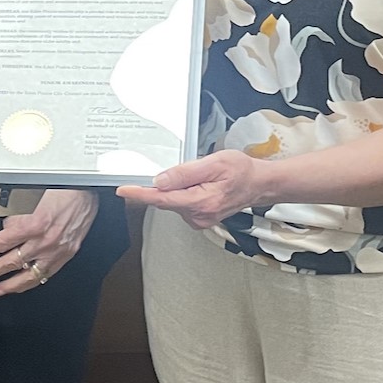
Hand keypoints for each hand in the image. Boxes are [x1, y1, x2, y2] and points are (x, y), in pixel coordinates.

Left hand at [0, 188, 98, 294]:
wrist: (85, 192)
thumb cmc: (60, 190)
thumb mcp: (29, 197)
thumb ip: (15, 217)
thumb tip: (6, 230)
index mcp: (33, 224)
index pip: (3, 242)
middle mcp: (44, 241)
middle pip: (12, 261)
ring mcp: (56, 250)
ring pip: (30, 275)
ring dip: (11, 285)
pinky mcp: (67, 254)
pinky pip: (47, 274)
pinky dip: (33, 281)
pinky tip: (24, 285)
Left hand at [118, 149, 264, 228]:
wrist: (260, 184)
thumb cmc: (241, 171)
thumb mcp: (214, 163)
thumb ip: (185, 173)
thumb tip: (160, 180)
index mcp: (200, 202)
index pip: (161, 199)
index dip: (140, 194)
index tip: (123, 190)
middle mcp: (197, 216)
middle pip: (165, 200)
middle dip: (162, 184)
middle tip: (183, 168)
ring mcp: (198, 219)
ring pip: (173, 201)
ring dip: (176, 187)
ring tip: (201, 175)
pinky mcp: (199, 218)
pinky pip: (181, 204)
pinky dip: (182, 193)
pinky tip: (199, 184)